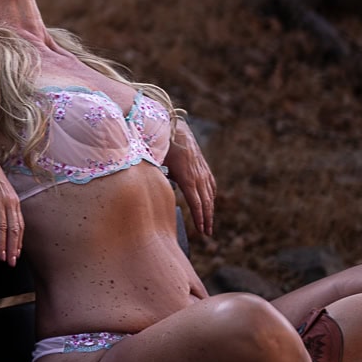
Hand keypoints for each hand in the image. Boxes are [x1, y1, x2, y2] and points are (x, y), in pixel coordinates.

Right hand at [0, 144, 23, 264]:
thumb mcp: (0, 192)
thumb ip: (4, 206)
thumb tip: (4, 222)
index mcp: (14, 201)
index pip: (19, 226)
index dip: (19, 242)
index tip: (16, 255)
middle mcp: (8, 201)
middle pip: (13, 229)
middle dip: (13, 248)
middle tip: (11, 262)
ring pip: (2, 226)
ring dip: (2, 244)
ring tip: (1, 257)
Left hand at [167, 121, 216, 239]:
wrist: (175, 127)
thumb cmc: (162, 146)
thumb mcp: (157, 164)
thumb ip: (157, 179)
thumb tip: (150, 192)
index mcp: (187, 177)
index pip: (196, 203)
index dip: (199, 218)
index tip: (202, 231)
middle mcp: (198, 176)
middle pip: (206, 202)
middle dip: (206, 219)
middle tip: (207, 234)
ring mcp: (202, 171)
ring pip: (210, 194)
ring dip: (210, 210)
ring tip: (209, 224)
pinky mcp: (203, 166)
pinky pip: (210, 184)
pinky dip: (211, 195)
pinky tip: (211, 202)